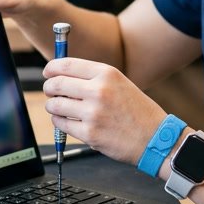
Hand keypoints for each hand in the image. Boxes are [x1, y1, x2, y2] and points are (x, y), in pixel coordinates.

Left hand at [43, 57, 166, 165]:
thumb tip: (61, 74)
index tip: (47, 73)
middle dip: (49, 89)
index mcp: (107, 73)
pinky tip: (69, 122)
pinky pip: (60, 124)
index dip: (51, 69)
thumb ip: (93, 77)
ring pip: (54, 105)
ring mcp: (93, 113)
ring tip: (61, 109)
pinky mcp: (89, 133)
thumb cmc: (137, 111)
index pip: (66, 65)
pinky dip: (60, 122)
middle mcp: (99, 90)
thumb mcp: (120, 83)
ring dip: (53, 107)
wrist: (155, 138)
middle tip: (50, 93)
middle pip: (56, 84)